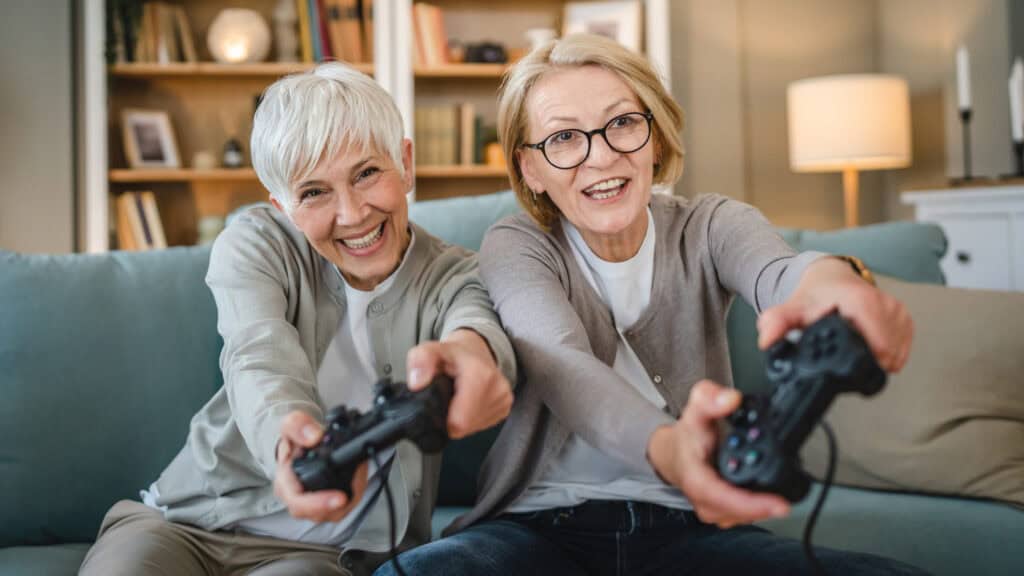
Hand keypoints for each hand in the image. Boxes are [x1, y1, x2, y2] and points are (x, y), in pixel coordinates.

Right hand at [272, 410, 368, 522]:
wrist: (301, 443)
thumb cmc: (295, 439)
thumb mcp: (291, 423)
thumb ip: (299, 426)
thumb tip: (314, 437)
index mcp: (285, 482)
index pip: (297, 501)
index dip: (318, 503)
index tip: (339, 498)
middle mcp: (296, 498)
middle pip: (315, 513)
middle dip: (335, 507)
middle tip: (349, 496)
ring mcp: (312, 503)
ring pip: (332, 513)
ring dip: (348, 498)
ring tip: (357, 475)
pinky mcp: (327, 504)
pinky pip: (342, 508)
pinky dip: (353, 494)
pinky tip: (357, 479)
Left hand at [406, 329, 512, 438]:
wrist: (476, 351)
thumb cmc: (453, 354)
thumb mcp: (430, 349)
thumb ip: (420, 361)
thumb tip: (417, 383)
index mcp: (480, 375)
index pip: (460, 421)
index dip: (443, 419)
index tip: (439, 404)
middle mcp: (497, 389)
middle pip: (465, 427)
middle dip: (450, 418)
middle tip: (447, 399)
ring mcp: (504, 400)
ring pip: (473, 428)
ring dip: (461, 419)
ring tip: (458, 398)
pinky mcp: (506, 408)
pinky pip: (481, 425)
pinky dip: (471, 418)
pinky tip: (468, 403)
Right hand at [647, 380, 789, 527]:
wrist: (673, 453)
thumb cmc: (685, 438)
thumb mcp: (694, 412)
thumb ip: (709, 399)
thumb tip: (731, 399)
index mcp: (696, 479)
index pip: (723, 497)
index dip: (751, 504)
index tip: (779, 504)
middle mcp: (703, 499)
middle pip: (738, 512)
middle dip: (765, 506)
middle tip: (787, 496)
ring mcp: (712, 509)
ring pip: (743, 517)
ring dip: (762, 506)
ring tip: (776, 491)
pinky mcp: (721, 512)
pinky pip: (744, 515)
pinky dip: (758, 506)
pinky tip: (766, 494)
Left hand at [757, 257, 913, 371]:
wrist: (830, 277)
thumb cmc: (813, 295)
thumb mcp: (791, 309)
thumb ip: (776, 323)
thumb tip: (766, 341)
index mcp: (860, 301)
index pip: (878, 345)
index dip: (865, 363)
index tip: (848, 368)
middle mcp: (884, 303)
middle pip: (887, 353)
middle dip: (867, 363)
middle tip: (844, 356)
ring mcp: (897, 310)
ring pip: (896, 353)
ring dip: (877, 359)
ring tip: (854, 348)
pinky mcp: (904, 317)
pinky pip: (902, 348)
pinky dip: (888, 353)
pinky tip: (867, 347)